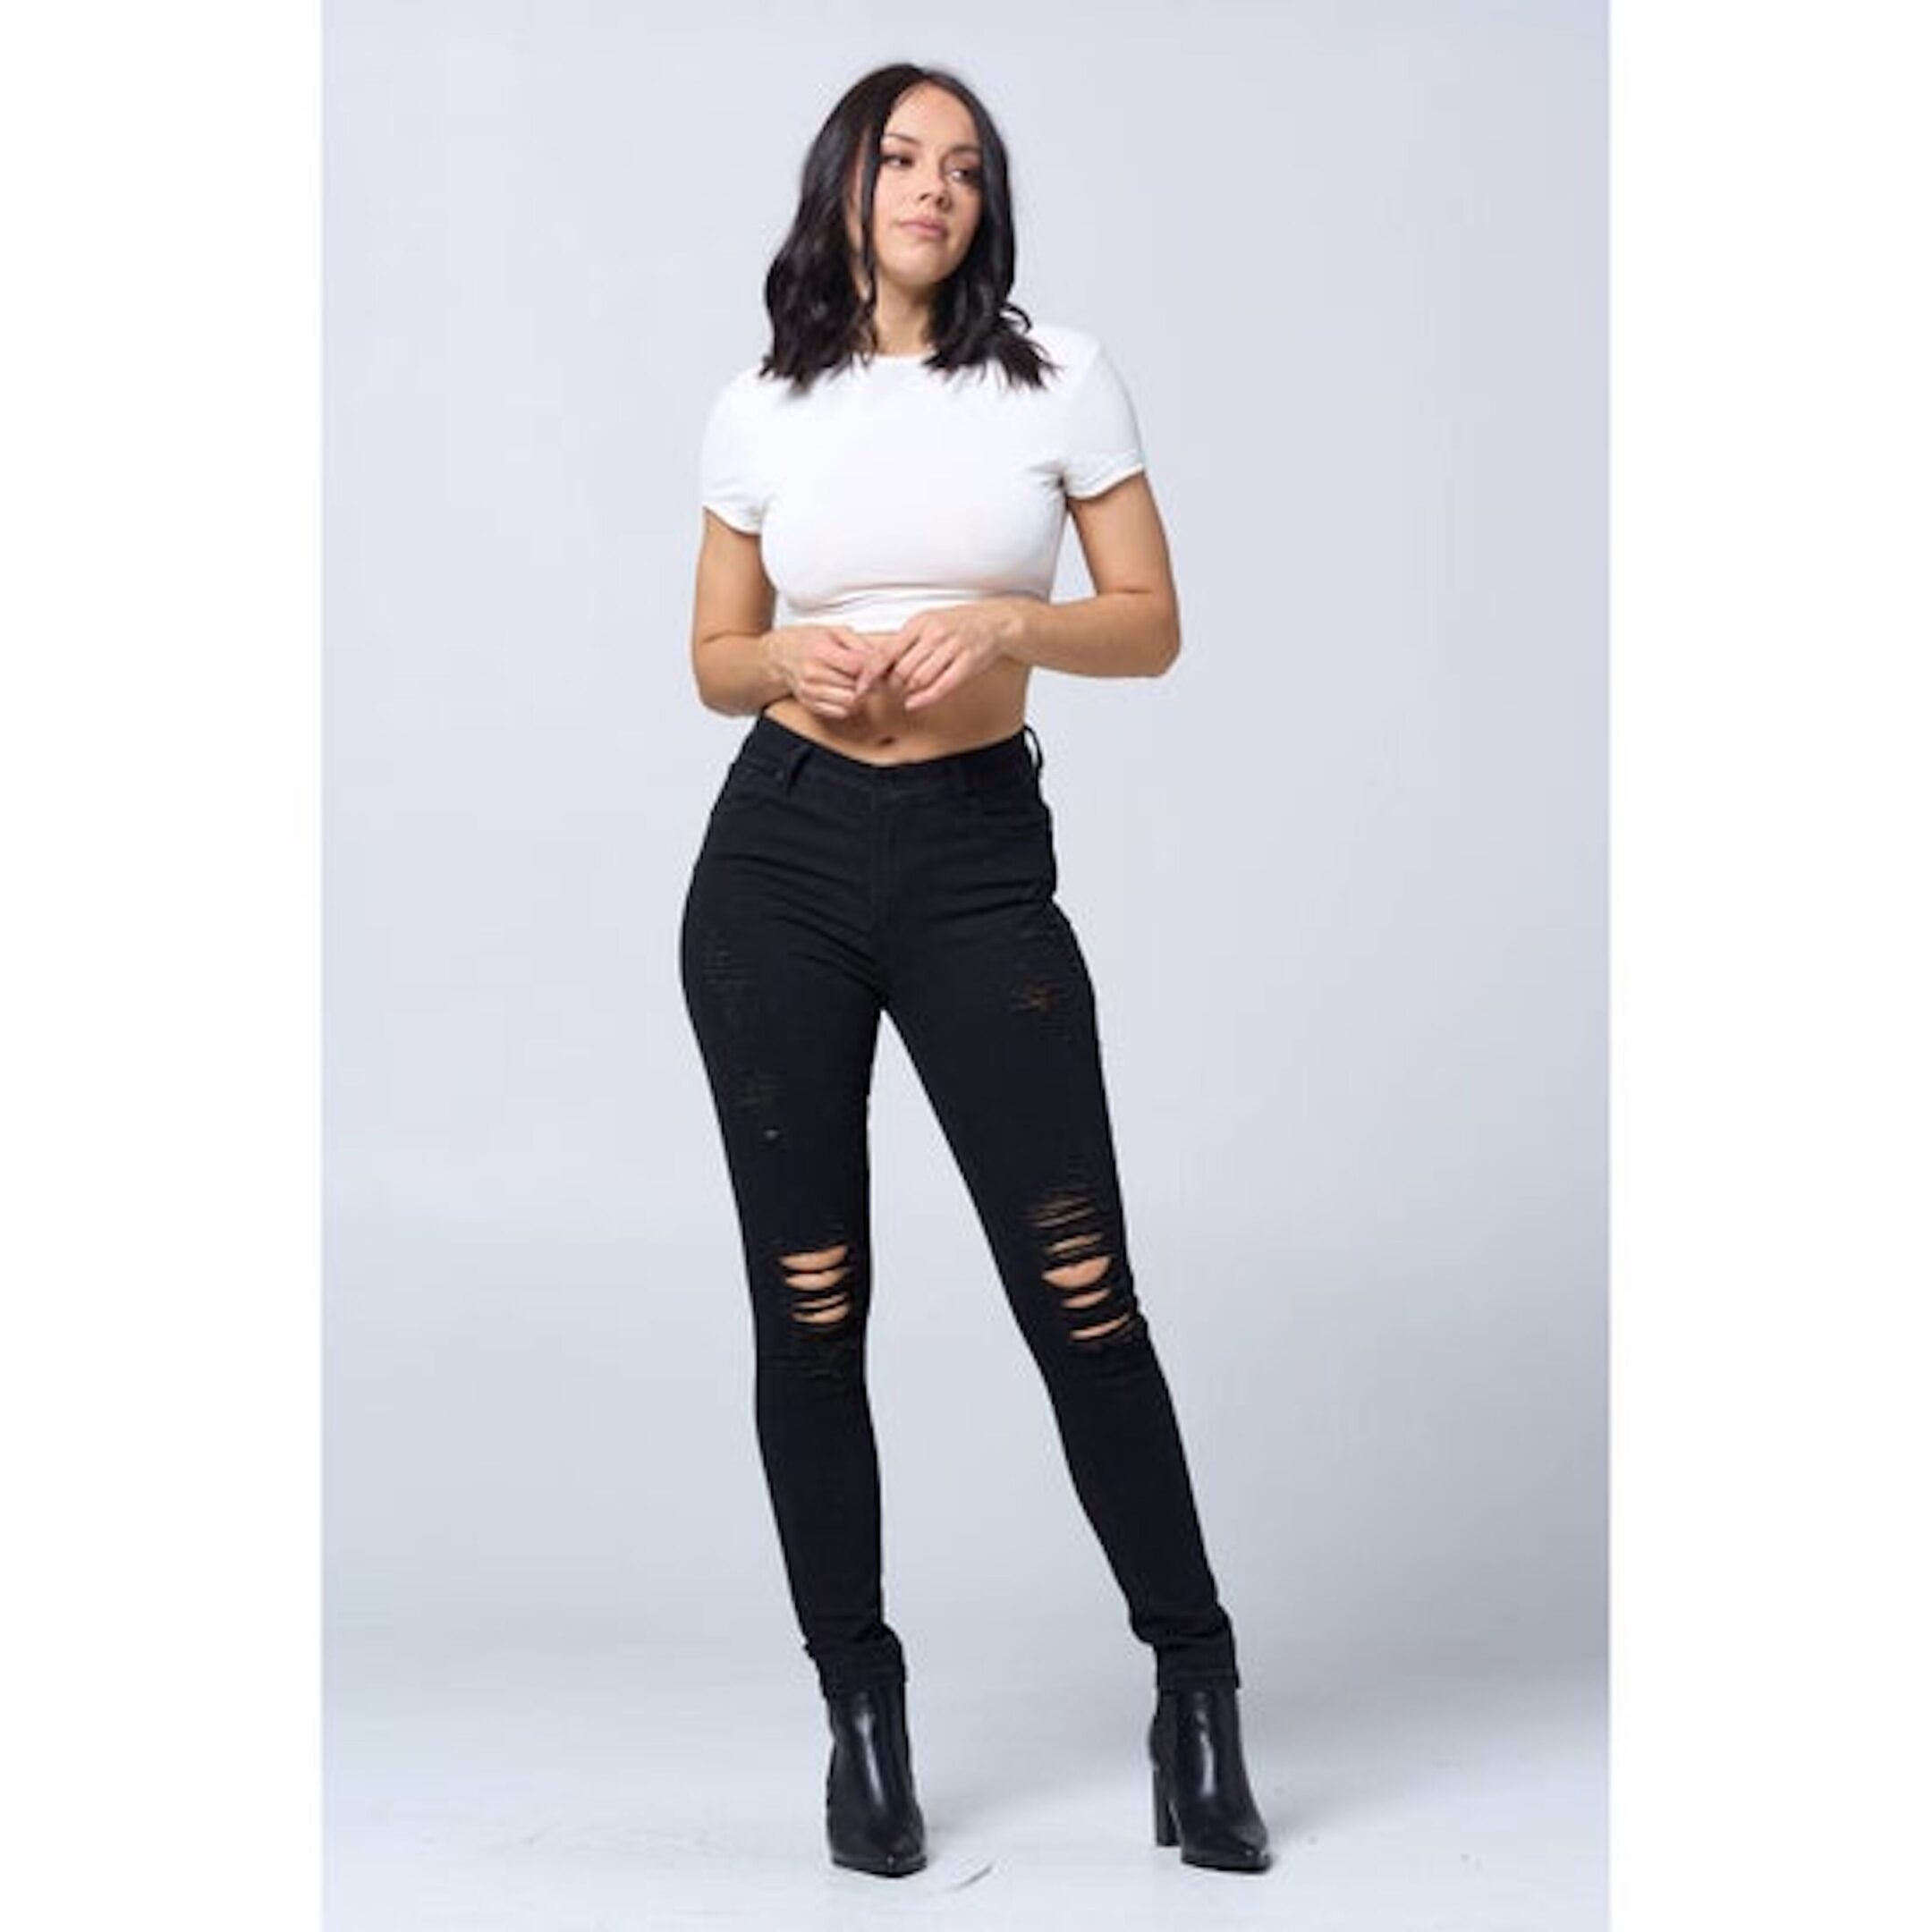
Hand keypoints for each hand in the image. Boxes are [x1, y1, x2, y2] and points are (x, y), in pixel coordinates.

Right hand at [766, 624, 878, 719]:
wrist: (781, 655)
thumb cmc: (810, 640)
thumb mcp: (834, 631)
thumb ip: (858, 643)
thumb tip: (879, 659)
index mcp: (820, 652)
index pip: (857, 666)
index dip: (872, 667)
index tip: (875, 664)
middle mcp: (812, 674)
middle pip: (855, 686)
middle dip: (868, 682)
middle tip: (869, 675)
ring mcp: (810, 692)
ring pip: (850, 703)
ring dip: (860, 696)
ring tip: (858, 683)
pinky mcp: (810, 704)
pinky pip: (840, 712)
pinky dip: (849, 705)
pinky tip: (847, 692)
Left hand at [852, 601, 1020, 710]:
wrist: (994, 622)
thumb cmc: (956, 625)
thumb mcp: (926, 624)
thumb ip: (904, 643)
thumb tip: (876, 665)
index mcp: (919, 623)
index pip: (887, 652)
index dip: (870, 673)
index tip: (860, 687)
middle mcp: (935, 634)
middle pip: (901, 670)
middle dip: (892, 685)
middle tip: (890, 689)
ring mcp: (952, 648)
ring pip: (918, 680)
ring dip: (908, 691)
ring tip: (908, 691)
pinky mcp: (968, 663)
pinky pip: (940, 687)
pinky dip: (923, 699)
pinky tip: (914, 703)